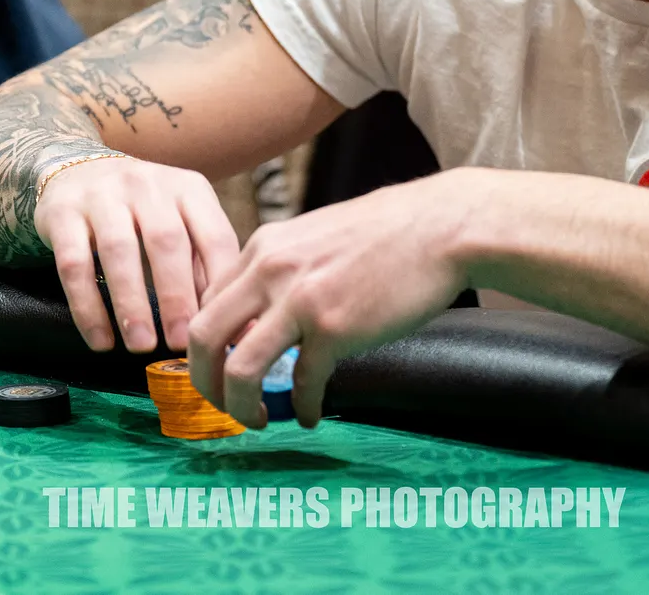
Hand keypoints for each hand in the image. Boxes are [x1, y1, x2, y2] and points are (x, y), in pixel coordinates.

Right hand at [34, 156, 239, 353]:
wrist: (77, 169)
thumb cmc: (144, 209)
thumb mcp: (182, 220)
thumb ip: (204, 263)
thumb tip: (235, 323)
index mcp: (189, 188)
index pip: (214, 235)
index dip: (220, 282)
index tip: (220, 324)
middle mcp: (147, 185)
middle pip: (166, 241)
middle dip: (176, 297)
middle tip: (180, 342)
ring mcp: (102, 196)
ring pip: (118, 251)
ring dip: (131, 303)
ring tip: (141, 345)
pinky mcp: (62, 214)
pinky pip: (72, 265)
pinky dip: (87, 307)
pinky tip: (101, 340)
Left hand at [186, 169, 473, 428]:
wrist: (443, 226)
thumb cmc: (392, 231)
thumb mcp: (318, 235)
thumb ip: (285, 268)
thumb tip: (268, 314)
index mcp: (265, 247)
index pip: (208, 302)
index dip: (208, 344)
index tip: (222, 367)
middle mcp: (271, 270)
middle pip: (204, 338)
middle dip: (205, 382)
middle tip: (222, 404)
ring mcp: (300, 301)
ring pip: (238, 369)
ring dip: (239, 406)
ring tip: (256, 421)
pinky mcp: (335, 329)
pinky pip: (302, 383)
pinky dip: (303, 408)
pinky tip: (312, 414)